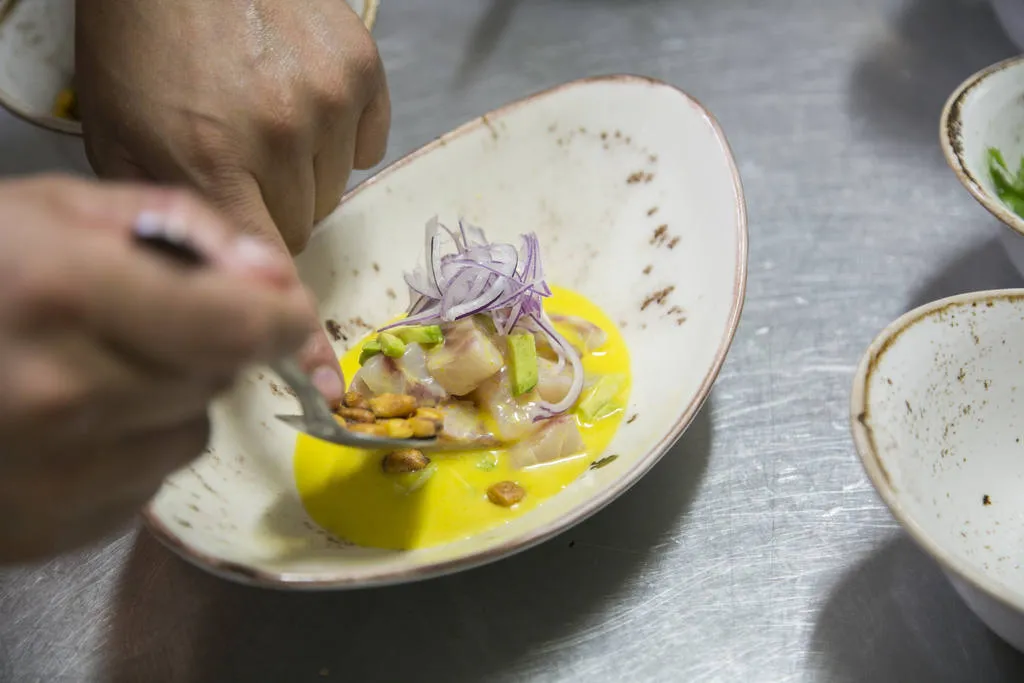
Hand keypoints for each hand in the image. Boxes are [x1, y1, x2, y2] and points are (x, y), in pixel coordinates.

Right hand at [0, 176, 314, 561]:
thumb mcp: (56, 207)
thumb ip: (179, 228)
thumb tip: (272, 278)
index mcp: (65, 296)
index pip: (234, 327)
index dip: (278, 318)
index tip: (283, 311)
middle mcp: (63, 396)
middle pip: (217, 379)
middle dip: (205, 344)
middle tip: (141, 320)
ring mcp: (50, 475)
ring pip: (189, 435)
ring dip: (169, 400)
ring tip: (92, 369)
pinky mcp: (40, 529)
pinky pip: (143, 486)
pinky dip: (128, 451)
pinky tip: (68, 423)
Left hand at [75, 0, 390, 401]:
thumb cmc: (143, 39)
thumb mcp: (122, 135)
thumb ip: (170, 217)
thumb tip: (216, 285)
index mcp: (210, 158)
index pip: (266, 271)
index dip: (296, 331)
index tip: (329, 378)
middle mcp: (278, 134)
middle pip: (302, 229)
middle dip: (273, 212)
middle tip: (239, 164)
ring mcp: (328, 98)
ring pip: (333, 189)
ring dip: (304, 172)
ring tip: (263, 117)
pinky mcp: (361, 68)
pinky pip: (367, 140)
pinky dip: (339, 132)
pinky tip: (297, 94)